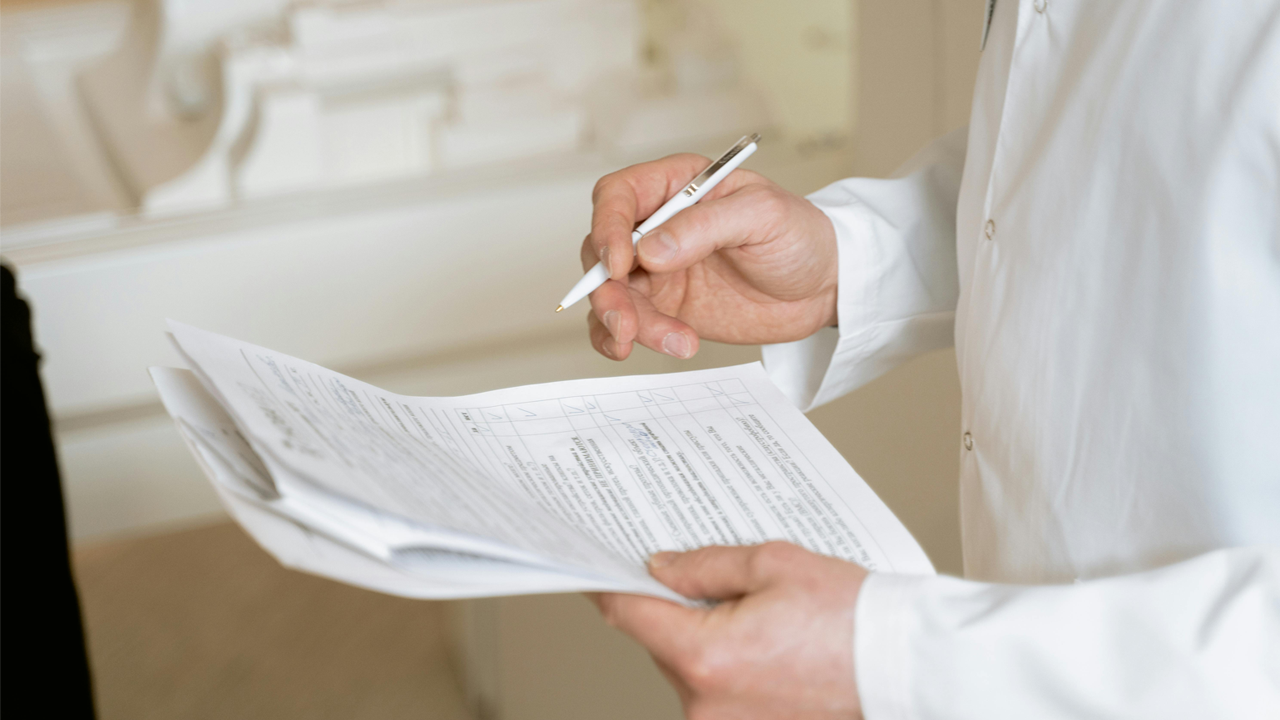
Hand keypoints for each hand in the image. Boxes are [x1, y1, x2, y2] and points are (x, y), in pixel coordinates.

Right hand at [582, 154, 837, 360]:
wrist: (824, 286)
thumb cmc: (799, 235)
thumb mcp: (763, 215)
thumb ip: (706, 226)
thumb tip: (652, 249)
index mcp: (677, 187)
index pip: (618, 196)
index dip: (608, 227)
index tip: (621, 264)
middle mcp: (657, 227)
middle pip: (601, 250)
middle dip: (606, 289)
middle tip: (628, 321)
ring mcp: (656, 271)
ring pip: (611, 293)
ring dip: (622, 321)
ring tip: (668, 342)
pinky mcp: (664, 308)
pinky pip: (625, 323)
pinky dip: (619, 339)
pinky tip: (637, 350)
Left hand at [591, 542, 867, 719]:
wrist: (907, 666)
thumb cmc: (854, 618)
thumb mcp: (773, 564)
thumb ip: (703, 566)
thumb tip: (661, 569)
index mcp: (705, 657)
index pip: (629, 614)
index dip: (608, 584)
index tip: (593, 568)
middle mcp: (707, 705)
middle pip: (661, 642)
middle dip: (678, 607)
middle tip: (718, 579)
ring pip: (690, 669)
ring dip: (707, 638)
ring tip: (764, 615)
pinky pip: (717, 693)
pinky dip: (729, 665)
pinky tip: (769, 643)